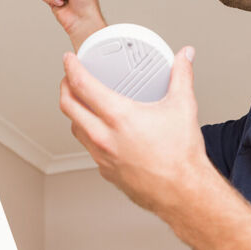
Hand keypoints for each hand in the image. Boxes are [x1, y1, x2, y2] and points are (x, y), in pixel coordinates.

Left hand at [59, 46, 213, 215]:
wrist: (184, 192)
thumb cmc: (181, 156)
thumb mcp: (183, 106)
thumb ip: (182, 75)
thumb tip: (184, 57)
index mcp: (119, 117)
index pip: (82, 86)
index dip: (71, 68)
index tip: (70, 60)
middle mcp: (104, 137)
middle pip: (68, 106)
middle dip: (65, 87)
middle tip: (69, 77)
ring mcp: (102, 156)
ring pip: (75, 127)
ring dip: (74, 111)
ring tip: (81, 101)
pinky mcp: (105, 170)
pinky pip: (88, 147)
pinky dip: (87, 132)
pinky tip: (98, 129)